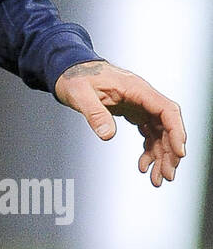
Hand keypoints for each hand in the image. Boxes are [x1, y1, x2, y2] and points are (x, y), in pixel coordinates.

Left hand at [54, 60, 185, 186]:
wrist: (69, 70)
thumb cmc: (75, 77)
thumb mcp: (79, 94)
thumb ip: (94, 113)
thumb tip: (107, 135)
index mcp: (136, 89)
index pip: (167, 110)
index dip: (176, 131)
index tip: (178, 153)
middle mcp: (142, 97)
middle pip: (167, 125)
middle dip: (169, 152)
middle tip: (165, 176)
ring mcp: (140, 105)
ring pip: (160, 132)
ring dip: (160, 156)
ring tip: (156, 179)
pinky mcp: (134, 112)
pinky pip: (149, 133)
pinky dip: (149, 150)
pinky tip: (143, 165)